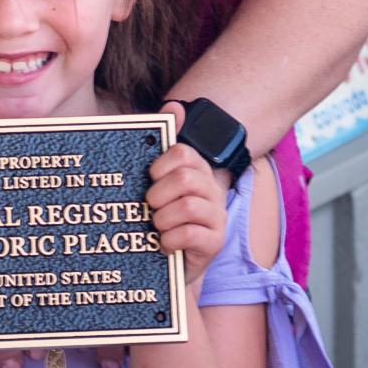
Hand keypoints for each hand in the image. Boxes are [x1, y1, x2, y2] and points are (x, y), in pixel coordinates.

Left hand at [145, 143, 229, 286]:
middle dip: (158, 193)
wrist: (170, 261)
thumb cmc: (162, 214)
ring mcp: (216, 217)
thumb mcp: (158, 181)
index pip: (184, 152)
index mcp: (197, 170)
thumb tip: (174, 106)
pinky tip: (164, 244)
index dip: (160, 164)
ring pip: (187, 207)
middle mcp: (211, 190)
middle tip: (150, 206)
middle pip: (185, 178)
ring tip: (158, 226)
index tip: (151, 178)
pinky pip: (190, 235)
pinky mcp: (215, 243)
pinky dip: (169, 239)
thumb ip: (163, 143)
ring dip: (163, 218)